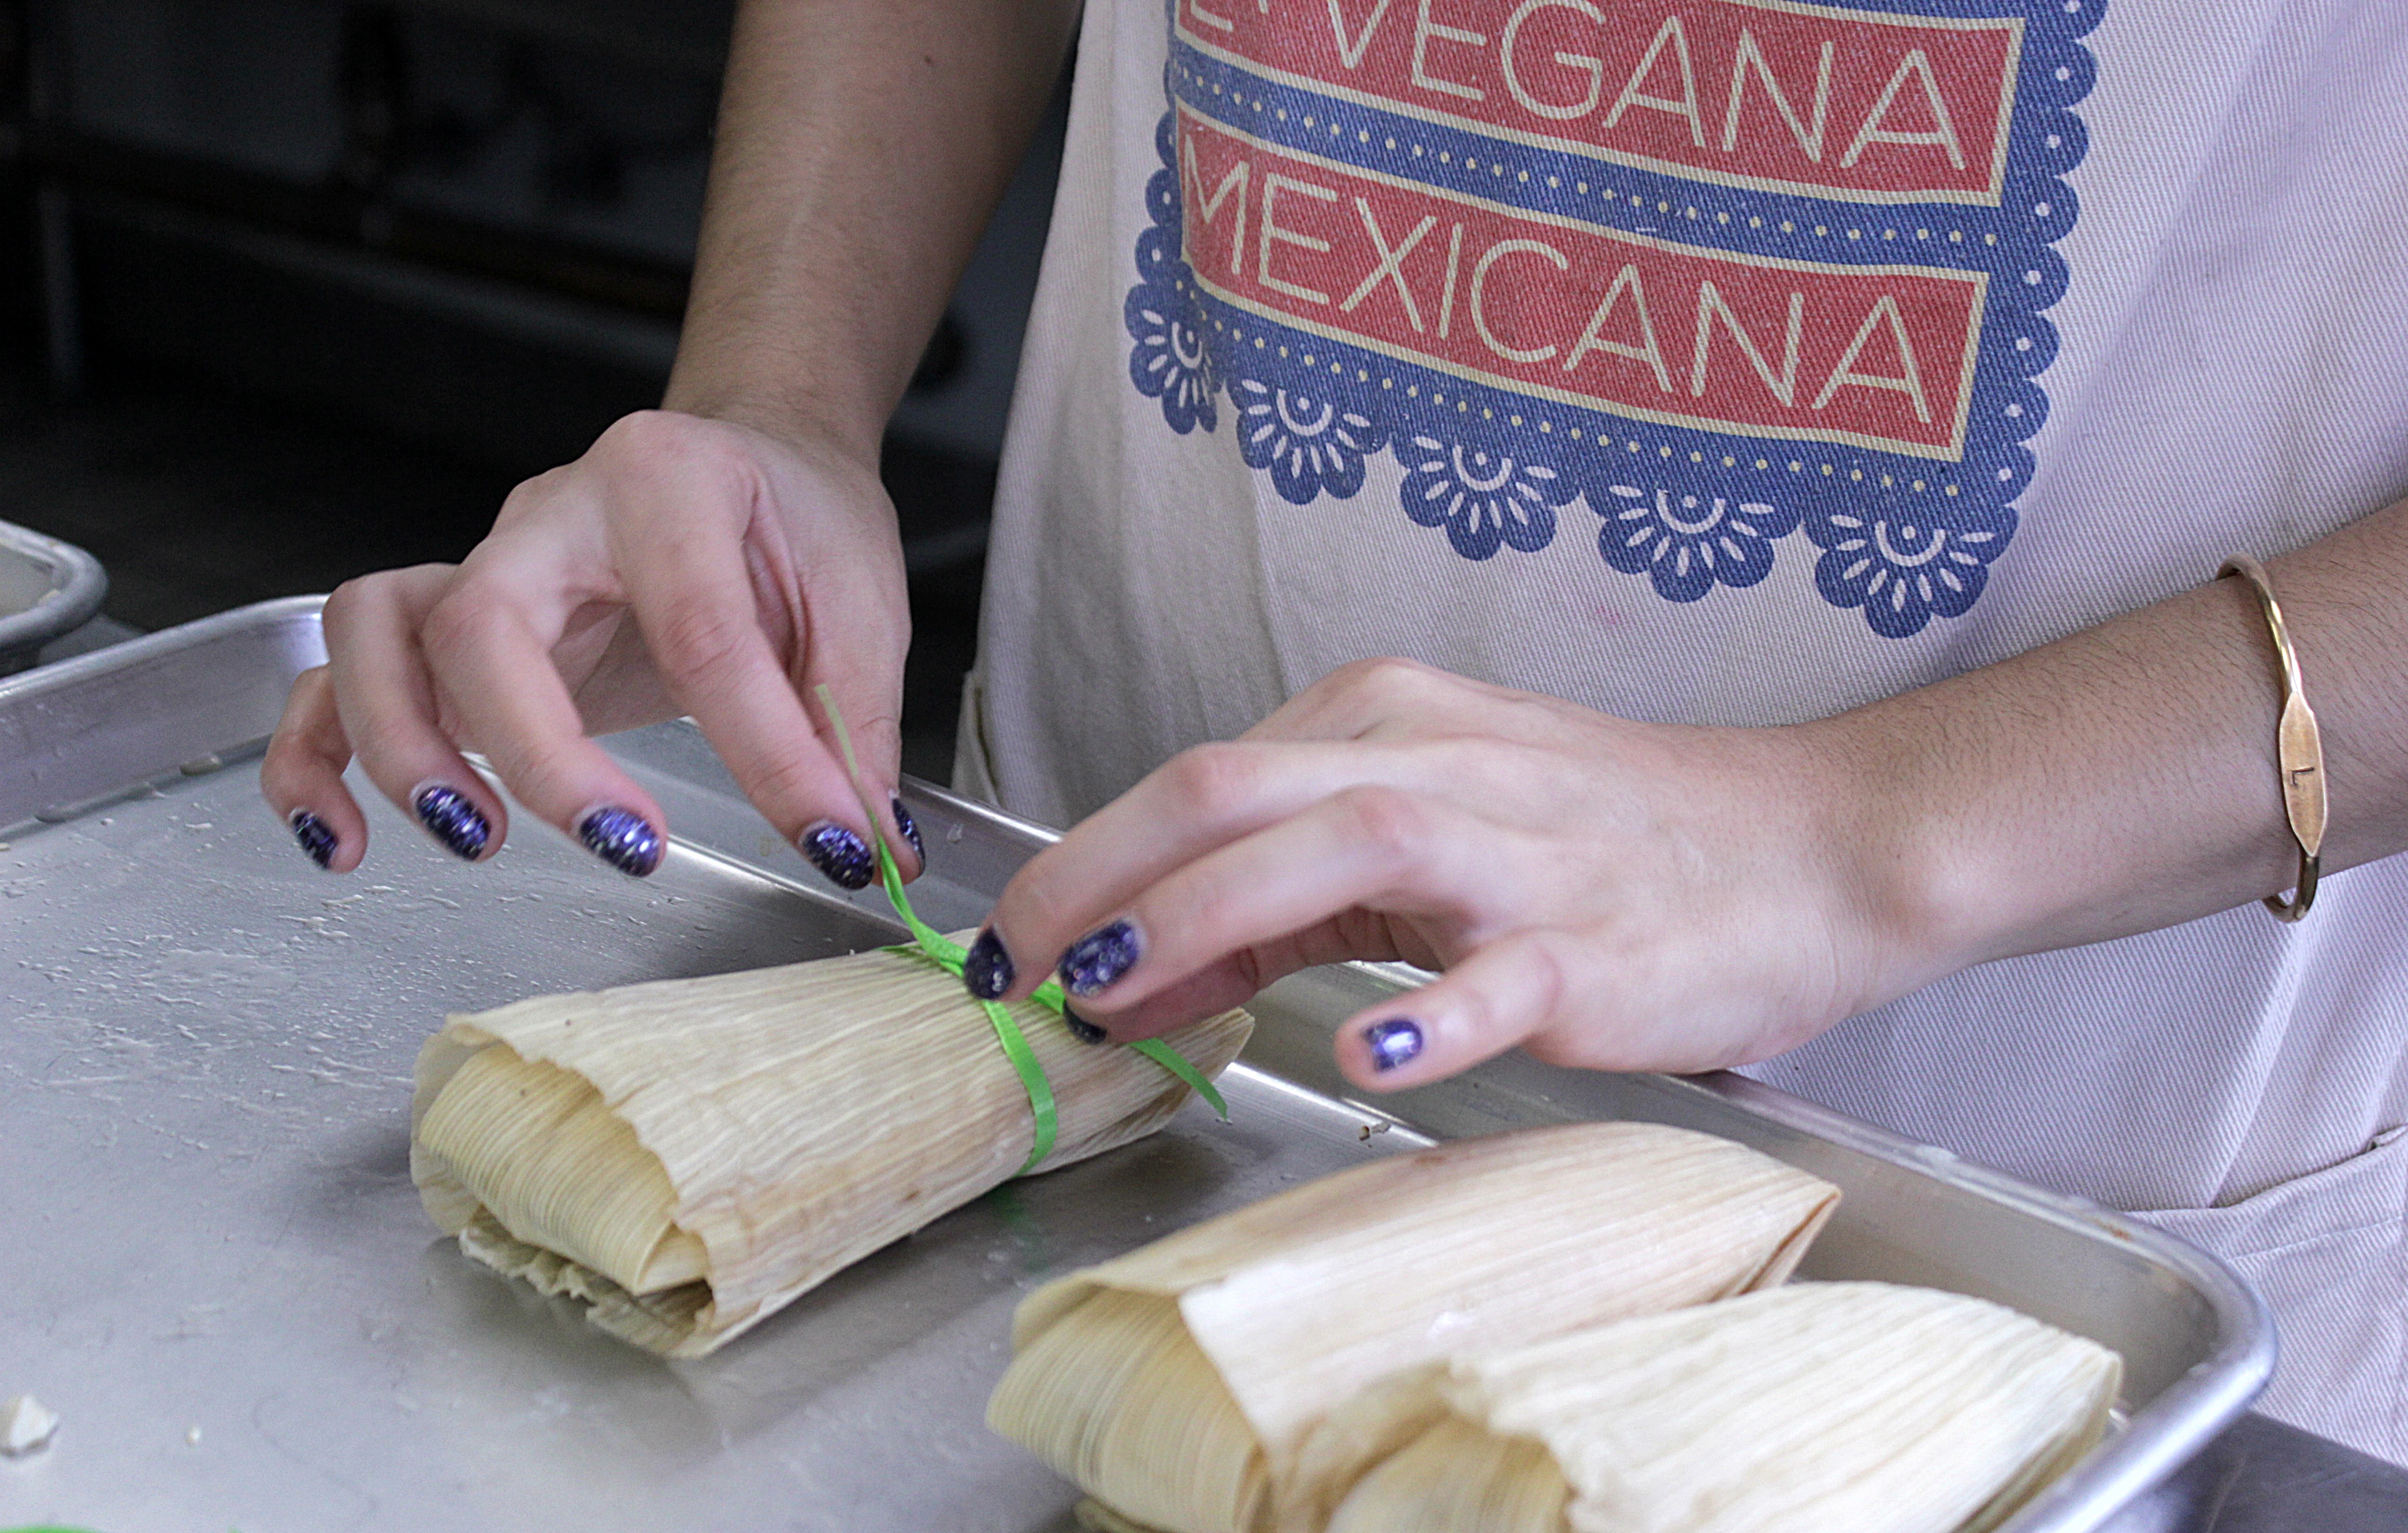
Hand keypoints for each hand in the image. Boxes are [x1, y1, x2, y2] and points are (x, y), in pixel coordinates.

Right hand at [260, 410, 920, 886]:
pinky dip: (317, 756)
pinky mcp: (444, 625)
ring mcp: (484, 564)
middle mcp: (552, 513)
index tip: (828, 843)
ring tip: (475, 839)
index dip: (767, 754)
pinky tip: (346, 840)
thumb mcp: (860, 603)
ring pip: (375, 631)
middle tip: (625, 847)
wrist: (751, 461)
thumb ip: (852, 725)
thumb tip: (865, 848)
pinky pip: (331, 676)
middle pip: (485, 622)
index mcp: (667, 479)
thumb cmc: (795, 520)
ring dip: (402, 746)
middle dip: (539, 752)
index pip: (702, 629)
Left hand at [965, 658, 1937, 1089]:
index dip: (1088, 865)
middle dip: (1098, 877)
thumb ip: (1283, 894)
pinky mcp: (1590, 947)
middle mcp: (1435, 764)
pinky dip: (1428, 1014)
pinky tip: (1370, 1052)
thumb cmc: (1604, 839)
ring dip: (1210, 915)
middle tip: (1016, 967)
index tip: (1021, 949)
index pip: (1199, 783)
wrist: (1805, 847)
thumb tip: (1141, 962)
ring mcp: (1518, 854)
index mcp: (1383, 723)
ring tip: (1122, 986)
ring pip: (1338, 847)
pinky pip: (1498, 976)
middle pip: (1228, 791)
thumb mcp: (1425, 835)